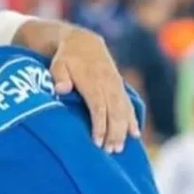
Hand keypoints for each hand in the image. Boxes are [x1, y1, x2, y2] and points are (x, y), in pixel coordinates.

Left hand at [50, 28, 139, 152]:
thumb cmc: (66, 58)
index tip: (97, 142)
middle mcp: (107, 84)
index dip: (100, 125)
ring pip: (123, 110)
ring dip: (122, 130)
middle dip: (113, 132)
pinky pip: (128, 104)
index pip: (98, 106)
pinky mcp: (119, 87)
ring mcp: (115, 85)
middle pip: (114, 111)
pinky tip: (135, 134)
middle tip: (110, 151)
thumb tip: (62, 89)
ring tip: (119, 148)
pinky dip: (132, 119)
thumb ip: (59, 76)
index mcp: (92, 81)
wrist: (83, 42)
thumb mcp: (58, 64)